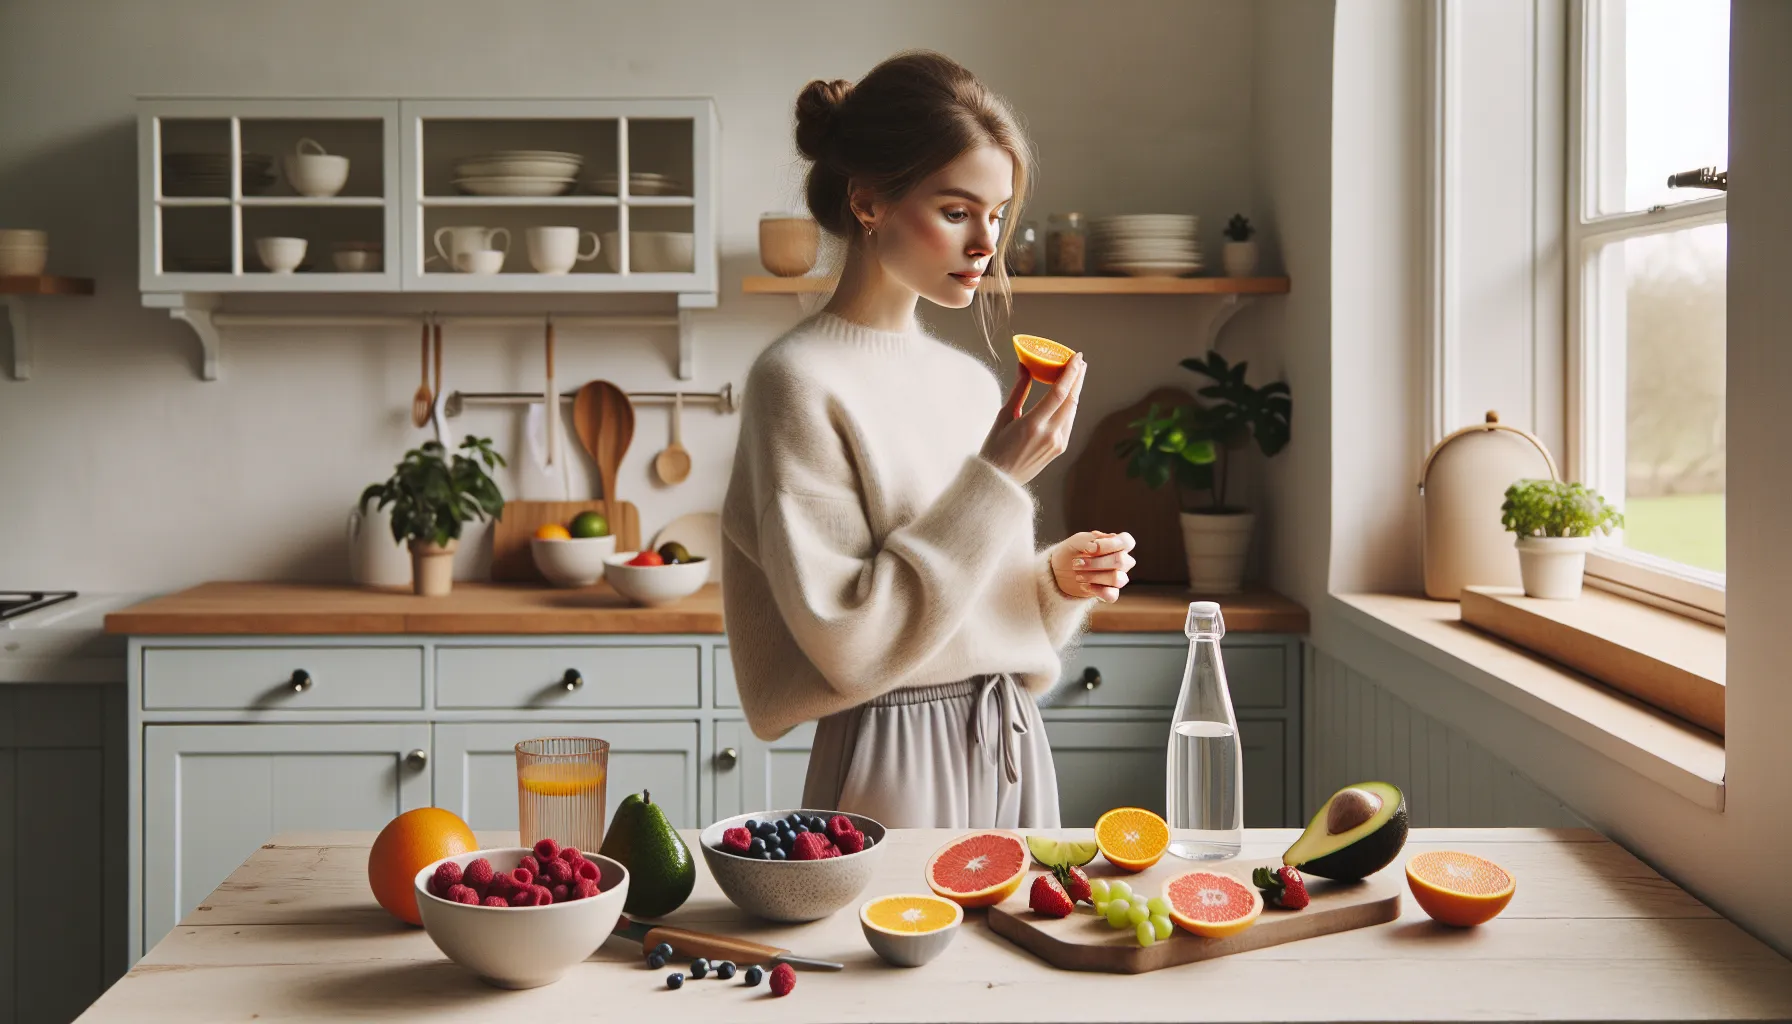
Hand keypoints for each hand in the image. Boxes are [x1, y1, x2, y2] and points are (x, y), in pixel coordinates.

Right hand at [980, 353, 1085, 485]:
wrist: (999, 482)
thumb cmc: (994, 449)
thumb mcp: (1003, 417)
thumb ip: (1019, 391)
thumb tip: (1025, 366)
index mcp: (1033, 425)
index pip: (1059, 393)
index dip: (1070, 373)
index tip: (1075, 357)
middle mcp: (1050, 435)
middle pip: (1071, 400)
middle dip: (1077, 378)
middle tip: (1079, 361)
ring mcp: (1057, 443)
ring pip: (1072, 410)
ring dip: (1075, 391)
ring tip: (1076, 375)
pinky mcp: (1059, 449)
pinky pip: (1068, 422)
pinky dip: (1070, 406)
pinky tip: (1068, 397)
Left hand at [1052, 530, 1135, 602]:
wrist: (1058, 571)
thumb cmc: (1071, 552)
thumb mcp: (1075, 541)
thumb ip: (1087, 539)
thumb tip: (1095, 547)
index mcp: (1116, 545)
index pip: (1127, 542)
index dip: (1111, 544)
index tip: (1092, 547)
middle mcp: (1121, 561)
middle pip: (1122, 561)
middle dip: (1096, 562)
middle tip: (1076, 563)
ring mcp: (1117, 578)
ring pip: (1118, 579)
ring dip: (1094, 576)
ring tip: (1077, 575)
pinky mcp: (1109, 593)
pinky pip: (1112, 595)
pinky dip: (1097, 590)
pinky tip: (1084, 586)